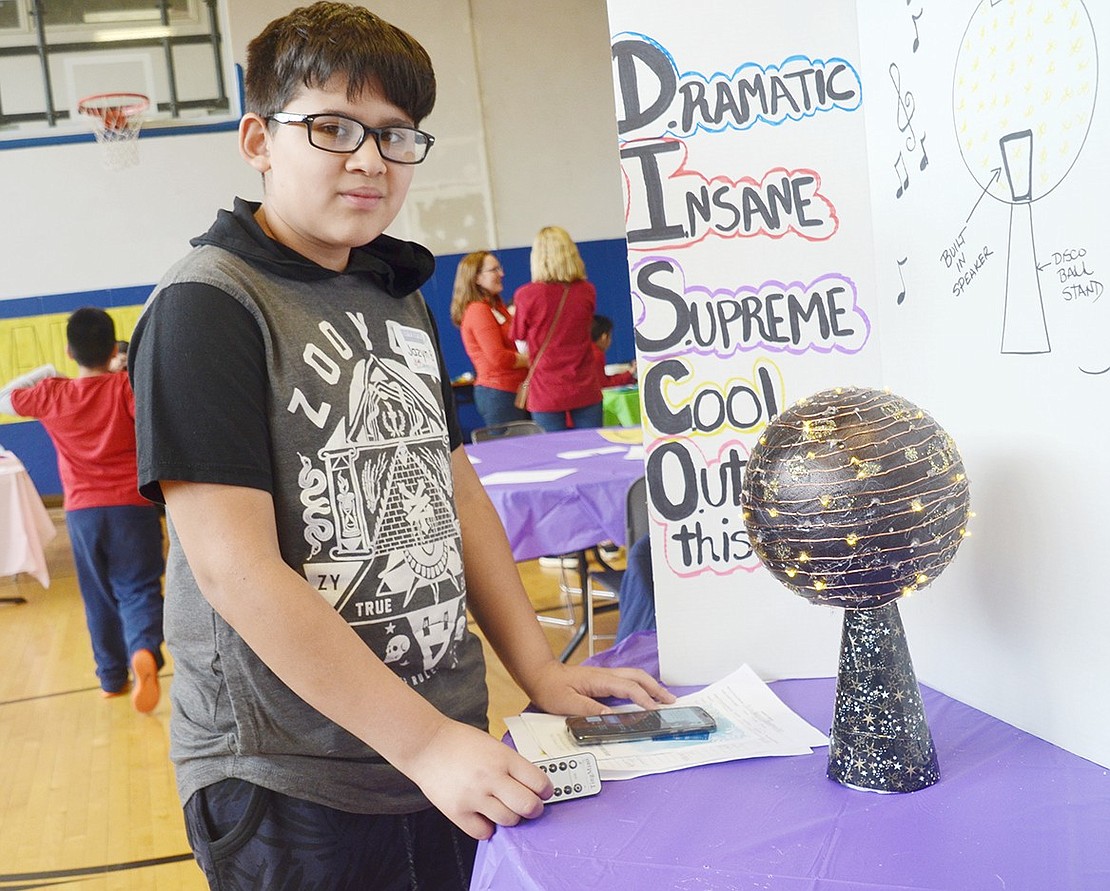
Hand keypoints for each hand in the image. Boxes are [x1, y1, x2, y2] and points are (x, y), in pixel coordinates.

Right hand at [401, 720, 552, 839]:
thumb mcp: (493, 745)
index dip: (545, 790)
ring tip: (503, 808)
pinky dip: (487, 827)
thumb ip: (511, 765)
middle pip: (528, 806)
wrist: (425, 744)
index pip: (539, 782)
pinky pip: (483, 832)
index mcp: (503, 758)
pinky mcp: (457, 812)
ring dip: (511, 817)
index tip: (543, 792)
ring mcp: (474, 797)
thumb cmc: (459, 742)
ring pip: (509, 820)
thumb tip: (531, 786)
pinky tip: (484, 816)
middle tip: (529, 806)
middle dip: (533, 808)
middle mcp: (491, 778)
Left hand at [524, 661, 675, 716]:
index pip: (629, 688)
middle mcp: (605, 675)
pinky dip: (640, 686)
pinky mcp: (602, 680)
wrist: (540, 676)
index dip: (644, 699)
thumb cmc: (551, 689)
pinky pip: (627, 680)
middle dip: (656, 688)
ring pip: (634, 676)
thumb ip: (590, 711)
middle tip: (671, 701)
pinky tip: (644, 694)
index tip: (656, 710)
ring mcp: (605, 676)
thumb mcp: (568, 704)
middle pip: (638, 677)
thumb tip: (611, 718)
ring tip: (663, 698)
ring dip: (650, 685)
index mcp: (600, 680)